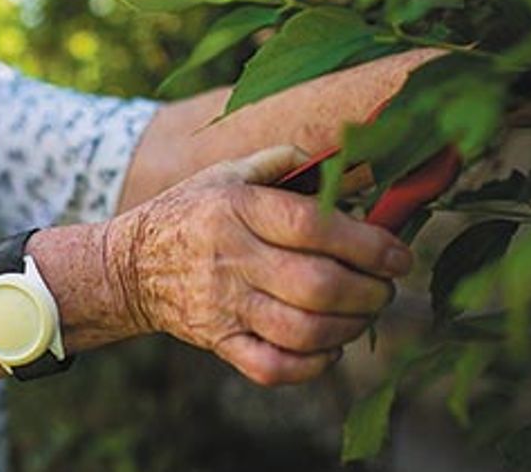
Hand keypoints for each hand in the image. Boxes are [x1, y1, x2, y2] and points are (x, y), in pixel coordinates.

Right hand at [103, 145, 413, 385]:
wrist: (131, 264)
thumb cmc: (195, 211)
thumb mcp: (229, 172)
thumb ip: (287, 162)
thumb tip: (348, 165)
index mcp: (237, 207)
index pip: (314, 225)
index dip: (368, 243)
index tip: (398, 254)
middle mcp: (230, 257)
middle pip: (317, 284)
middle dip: (370, 291)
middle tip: (385, 286)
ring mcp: (223, 305)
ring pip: (303, 330)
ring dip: (350, 327)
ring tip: (362, 312)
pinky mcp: (218, 342)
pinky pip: (273, 368)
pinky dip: (313, 365)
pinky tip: (327, 347)